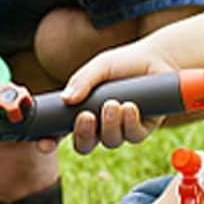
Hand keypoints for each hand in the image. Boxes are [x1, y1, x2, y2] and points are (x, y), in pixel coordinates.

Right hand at [58, 40, 180, 155]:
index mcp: (82, 109)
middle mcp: (99, 124)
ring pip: (110, 141)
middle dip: (83, 135)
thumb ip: (82, 81)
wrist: (157, 59)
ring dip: (110, 125)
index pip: (61, 130)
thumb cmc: (124, 62)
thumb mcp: (99, 66)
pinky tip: (130, 106)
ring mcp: (121, 129)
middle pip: (84, 145)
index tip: (45, 143)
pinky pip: (133, 136)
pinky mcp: (142, 129)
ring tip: (114, 103)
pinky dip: (129, 123)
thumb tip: (66, 99)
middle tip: (86, 117)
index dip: (51, 140)